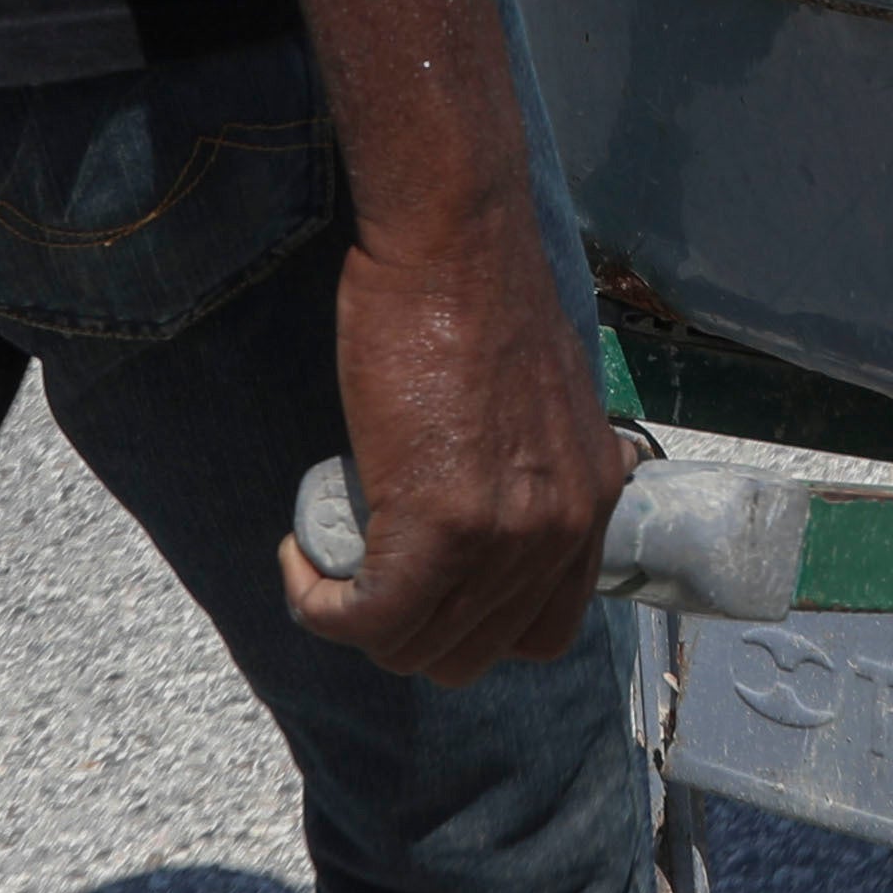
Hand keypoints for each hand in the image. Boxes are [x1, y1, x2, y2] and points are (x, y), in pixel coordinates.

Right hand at [278, 204, 631, 689]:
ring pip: (416, 645)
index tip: (419, 586)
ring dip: (355, 621)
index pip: (543, 627)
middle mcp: (563, 530)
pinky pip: (371, 618)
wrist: (454, 243)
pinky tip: (299, 562)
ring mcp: (506, 535)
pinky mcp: (441, 526)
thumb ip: (546, 455)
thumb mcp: (549, 393)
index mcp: (592, 499)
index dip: (469, 624)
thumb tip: (520, 483)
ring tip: (322, 564)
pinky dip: (322, 607)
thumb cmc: (480, 296)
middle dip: (404, 631)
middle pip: (474, 650)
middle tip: (358, 573)